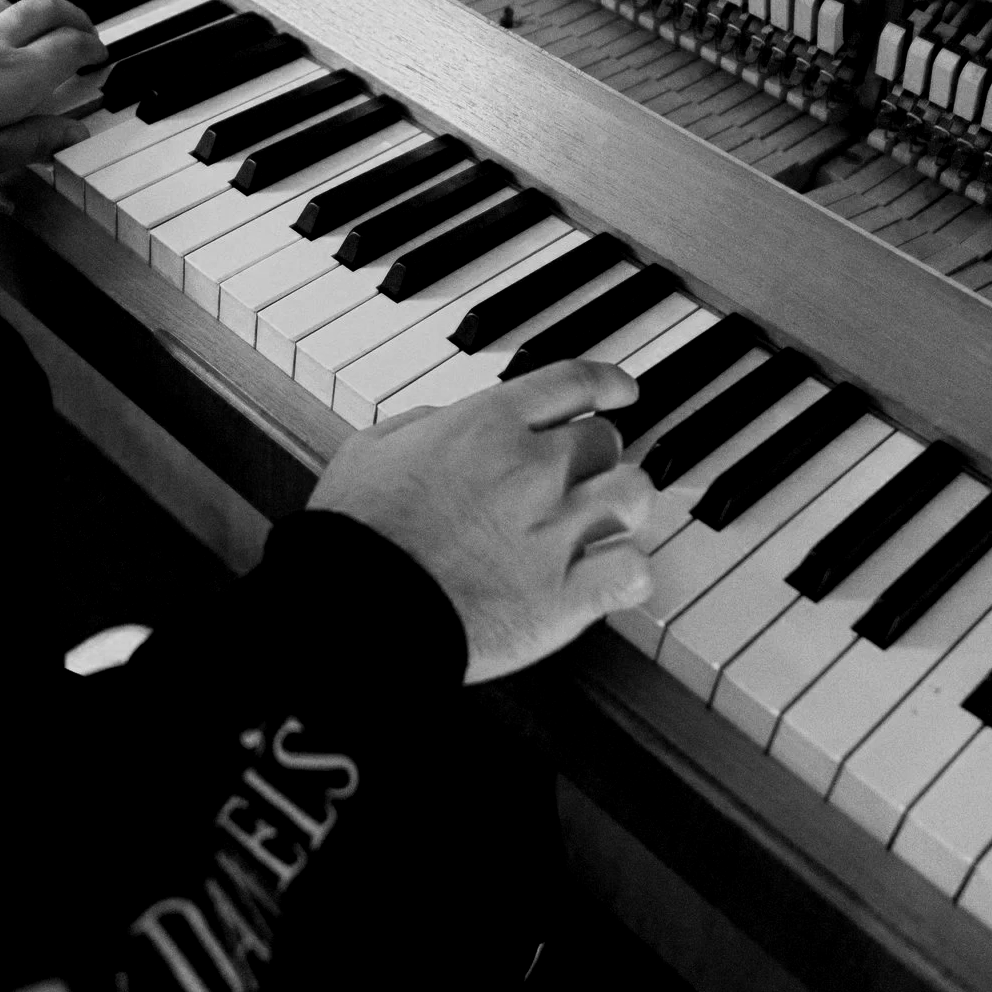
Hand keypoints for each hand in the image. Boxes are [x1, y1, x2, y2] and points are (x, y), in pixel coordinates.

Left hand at [0, 0, 108, 183]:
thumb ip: (33, 141)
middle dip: (76, 16)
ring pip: (14, 2)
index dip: (93, 50)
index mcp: (20, 75)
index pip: (72, 48)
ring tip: (41, 24)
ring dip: (38, 9)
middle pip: (51, 9)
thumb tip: (73, 131)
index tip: (100, 56)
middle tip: (86, 28)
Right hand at [307, 360, 653, 682]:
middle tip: (584, 477)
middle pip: (605, 441)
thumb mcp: (371, 448)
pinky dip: (630, 574)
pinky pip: (635, 571)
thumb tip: (446, 421)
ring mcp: (558, 531)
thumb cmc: (356, 534)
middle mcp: (534, 468)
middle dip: (596, 457)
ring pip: (635, 496)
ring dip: (624, 506)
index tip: (621, 391)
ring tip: (610, 522)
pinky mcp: (568, 596)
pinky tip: (615, 578)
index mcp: (487, 425)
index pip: (573, 382)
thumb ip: (421, 424)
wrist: (359, 609)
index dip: (607, 384)